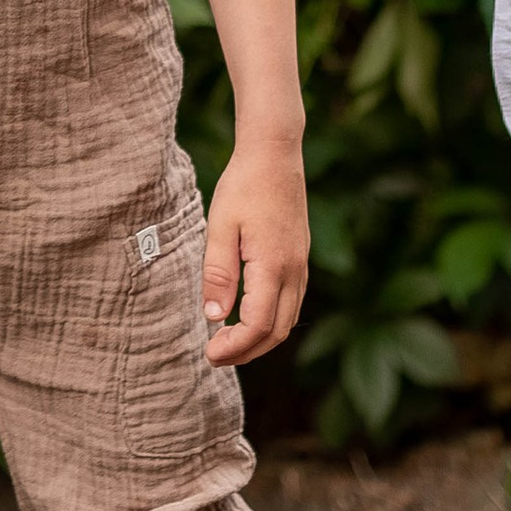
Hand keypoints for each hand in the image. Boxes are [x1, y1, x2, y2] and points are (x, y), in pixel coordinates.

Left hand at [200, 138, 309, 367]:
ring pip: (287, 319)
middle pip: (278, 331)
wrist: (275, 155)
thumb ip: (218, 274)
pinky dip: (270, 320)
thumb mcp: (220, 226)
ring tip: (227, 341)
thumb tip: (214, 317)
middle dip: (247, 352)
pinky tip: (245, 315)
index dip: (235, 347)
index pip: (259, 326)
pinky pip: (291, 302)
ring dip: (260, 339)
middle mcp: (294, 272)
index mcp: (273, 266)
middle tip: (214, 355)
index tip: (209, 353)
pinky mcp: (300, 259)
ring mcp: (301, 266)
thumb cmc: (243, 186)